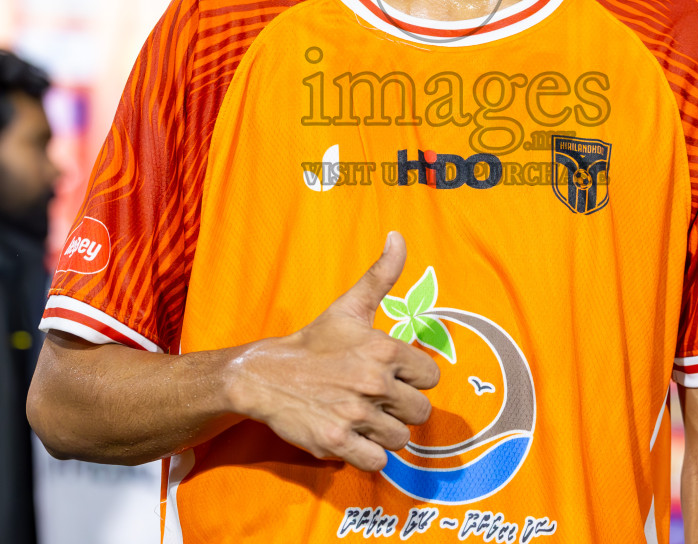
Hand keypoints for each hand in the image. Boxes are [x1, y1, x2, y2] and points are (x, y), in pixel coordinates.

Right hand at [225, 231, 441, 470]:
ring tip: (361, 416)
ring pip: (401, 439)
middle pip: (420, 412)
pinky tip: (352, 436)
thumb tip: (399, 236)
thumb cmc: (314, 342)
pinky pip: (377, 461)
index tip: (392, 376)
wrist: (265, 376)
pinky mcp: (337, 442)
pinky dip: (368, 454)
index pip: (432, 377)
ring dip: (384, 432)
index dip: (414, 379)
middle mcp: (373, 383)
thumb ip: (382, 274)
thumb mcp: (349, 306)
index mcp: (384, 350)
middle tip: (375, 400)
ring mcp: (355, 414)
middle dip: (401, 409)